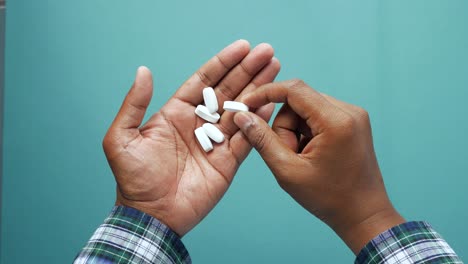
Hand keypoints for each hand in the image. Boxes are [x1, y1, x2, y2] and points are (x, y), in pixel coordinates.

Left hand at [103, 40, 279, 235]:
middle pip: (228, 90)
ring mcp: (215, 141)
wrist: (151, 216)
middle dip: (247, 70)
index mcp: (177, 113)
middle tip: (267, 52)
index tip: (242, 47)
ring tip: (275, 69)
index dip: (223, 63)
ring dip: (258, 89)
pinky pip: (246, 137)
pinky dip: (258, 121)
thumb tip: (143, 70)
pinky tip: (270, 102)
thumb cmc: (133, 179)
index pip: (205, 81)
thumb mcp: (122, 138)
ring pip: (241, 110)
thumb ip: (134, 104)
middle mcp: (199, 123)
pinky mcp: (228, 161)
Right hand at [233, 80, 403, 253]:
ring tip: (302, 159)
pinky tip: (312, 155)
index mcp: (336, 121)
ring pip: (306, 108)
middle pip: (299, 101)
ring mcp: (354, 116)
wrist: (364, 215)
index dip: (266, 94)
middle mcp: (349, 111)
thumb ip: (262, 140)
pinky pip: (318, 115)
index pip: (294, 89)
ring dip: (295, 131)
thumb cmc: (329, 198)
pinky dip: (307, 132)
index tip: (247, 105)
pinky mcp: (353, 122)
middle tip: (288, 155)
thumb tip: (243, 117)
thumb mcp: (288, 170)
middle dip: (285, 126)